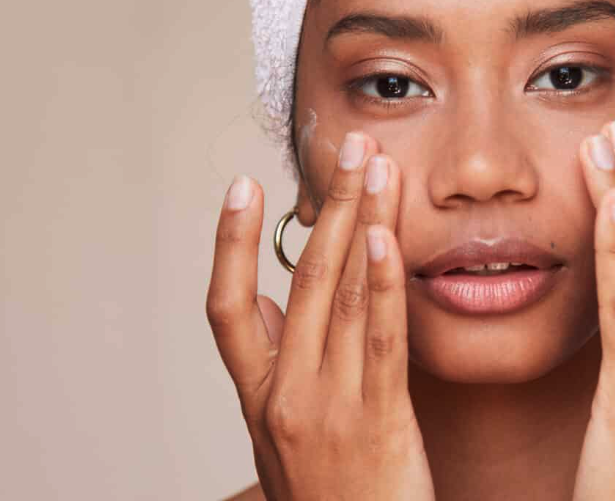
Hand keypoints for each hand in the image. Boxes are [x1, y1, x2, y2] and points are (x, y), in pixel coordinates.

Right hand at [205, 133, 434, 499]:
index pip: (227, 306)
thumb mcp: (284, 439)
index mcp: (259, 398)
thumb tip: (271, 306)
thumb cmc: (331, 500)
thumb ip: (276, 371)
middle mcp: (285, 394)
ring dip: (360, 223)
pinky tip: (387, 238)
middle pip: (301, 281)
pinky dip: (381, 284)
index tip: (245, 188)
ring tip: (377, 168)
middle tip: (348, 148)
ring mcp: (330, 405)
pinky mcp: (379, 419)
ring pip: (340, 295)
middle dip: (326, 207)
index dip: (232, 244)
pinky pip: (380, 339)